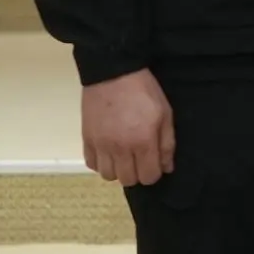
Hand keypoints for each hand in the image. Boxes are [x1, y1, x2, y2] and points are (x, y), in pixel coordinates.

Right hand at [83, 69, 174, 186]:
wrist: (113, 73)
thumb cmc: (145, 91)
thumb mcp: (165, 113)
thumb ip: (167, 143)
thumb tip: (167, 167)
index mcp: (142, 141)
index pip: (148, 176)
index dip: (155, 173)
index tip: (156, 164)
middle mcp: (119, 149)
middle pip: (127, 180)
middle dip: (138, 173)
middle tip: (141, 159)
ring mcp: (100, 145)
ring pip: (108, 176)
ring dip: (118, 170)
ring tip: (124, 156)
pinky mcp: (86, 140)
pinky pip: (91, 164)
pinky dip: (101, 163)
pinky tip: (109, 152)